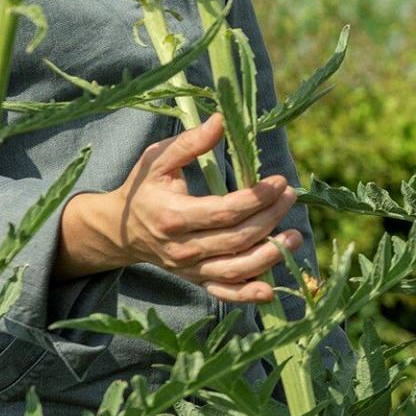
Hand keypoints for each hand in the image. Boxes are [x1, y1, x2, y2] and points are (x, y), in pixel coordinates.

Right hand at [57, 114, 301, 302]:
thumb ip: (190, 142)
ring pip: (235, 269)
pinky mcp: (195, 280)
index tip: (279, 182)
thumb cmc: (143, 188)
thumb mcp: (158, 159)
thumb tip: (221, 120)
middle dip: (269, 217)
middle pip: (236, 238)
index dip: (256, 199)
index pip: (223, 211)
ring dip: (269, 256)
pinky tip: (270, 290)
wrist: (120, 230)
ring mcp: (189, 269)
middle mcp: (182, 248)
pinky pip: (223, 292)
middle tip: (291, 196)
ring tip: (295, 237)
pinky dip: (246, 294)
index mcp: (174, 216)